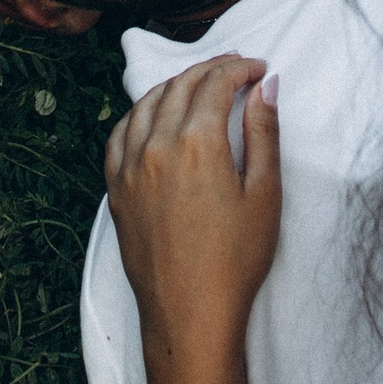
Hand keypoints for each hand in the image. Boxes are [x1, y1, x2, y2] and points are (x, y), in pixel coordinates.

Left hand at [105, 54, 281, 365]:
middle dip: (210, 70)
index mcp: (197, 144)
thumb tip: (266, 87)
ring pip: (147, 104)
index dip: (240, 69)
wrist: (189, 315)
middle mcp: (156, 147)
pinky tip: (153, 116)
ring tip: (199, 85)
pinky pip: (120, 135)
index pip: (216, 83)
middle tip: (235, 69)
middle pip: (181, 86)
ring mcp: (130, 168)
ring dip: (175, 85)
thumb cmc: (235, 261)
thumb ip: (263, 133)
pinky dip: (139, 114)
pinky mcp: (116, 190)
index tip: (258, 70)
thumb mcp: (265, 195)